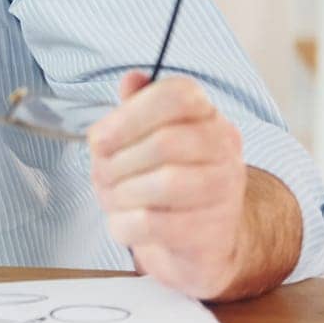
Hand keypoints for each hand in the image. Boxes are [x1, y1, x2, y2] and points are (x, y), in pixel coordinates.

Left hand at [89, 72, 246, 298]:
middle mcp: (224, 150)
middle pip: (166, 141)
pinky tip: (123, 222)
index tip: (98, 139)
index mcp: (208, 118)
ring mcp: (224, 193)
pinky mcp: (210, 234)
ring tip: (113, 197)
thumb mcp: (144, 139)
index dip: (129, 114)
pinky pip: (155, 223)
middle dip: (118, 160)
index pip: (178, 95)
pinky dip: (125, 224)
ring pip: (165, 183)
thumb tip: (132, 79)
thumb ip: (137, 107)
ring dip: (122, 192)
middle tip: (100, 173)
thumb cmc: (163, 181)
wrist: (198, 242)